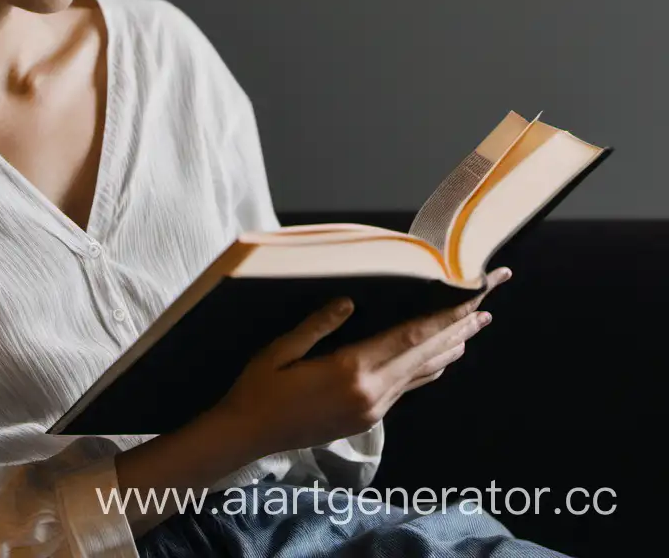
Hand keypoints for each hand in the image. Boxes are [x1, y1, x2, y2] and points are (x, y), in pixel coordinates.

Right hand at [213, 266, 512, 457]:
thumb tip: (349, 302)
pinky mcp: (368, 419)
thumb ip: (317, 325)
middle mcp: (371, 393)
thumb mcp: (279, 351)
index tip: (468, 301)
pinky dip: (430, 369)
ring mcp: (373, 409)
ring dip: (450, 349)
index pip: (408, 338)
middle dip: (457, 330)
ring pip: (422, 374)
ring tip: (474, 329)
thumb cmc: (259, 388)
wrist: (250, 435)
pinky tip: (441, 360)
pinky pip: (408, 388)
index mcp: (351, 371)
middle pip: (425, 355)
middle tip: (486, 309)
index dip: (442, 318)